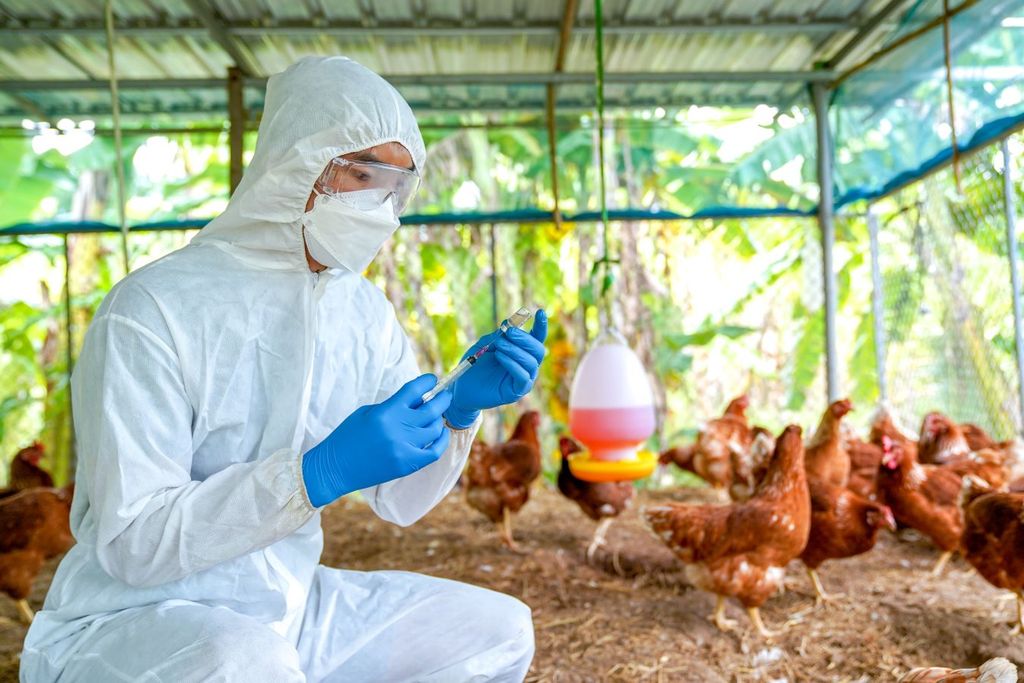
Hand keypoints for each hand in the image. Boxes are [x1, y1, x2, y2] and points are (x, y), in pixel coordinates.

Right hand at [301, 374, 451, 506]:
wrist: (335, 467)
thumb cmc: (348, 436)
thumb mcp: (367, 413)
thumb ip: (393, 405)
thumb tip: (418, 398)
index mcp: (385, 412)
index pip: (414, 390)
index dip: (427, 382)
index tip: (432, 379)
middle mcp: (397, 429)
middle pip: (432, 409)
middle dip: (442, 399)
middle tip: (445, 395)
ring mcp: (404, 448)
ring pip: (435, 429)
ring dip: (438, 419)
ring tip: (436, 416)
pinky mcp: (407, 465)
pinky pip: (434, 451)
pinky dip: (441, 440)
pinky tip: (441, 432)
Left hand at [444, 309, 547, 428]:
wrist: (462, 387)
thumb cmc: (475, 365)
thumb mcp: (485, 345)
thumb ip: (498, 335)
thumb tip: (509, 322)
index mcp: (522, 352)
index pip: (537, 338)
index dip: (541, 326)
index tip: (539, 312)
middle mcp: (527, 365)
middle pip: (538, 350)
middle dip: (524, 338)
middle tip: (509, 331)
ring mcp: (524, 379)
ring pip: (531, 362)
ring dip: (515, 350)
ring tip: (499, 345)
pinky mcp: (517, 391)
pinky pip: (523, 377)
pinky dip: (512, 364)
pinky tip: (500, 356)